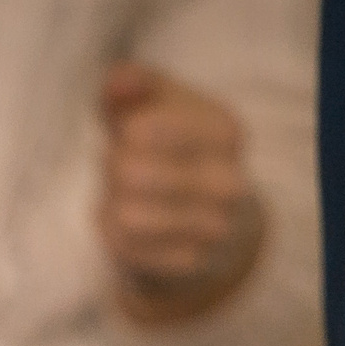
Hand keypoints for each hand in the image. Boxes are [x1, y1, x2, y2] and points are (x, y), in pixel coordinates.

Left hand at [99, 62, 264, 323]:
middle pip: (128, 171)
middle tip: (126, 171)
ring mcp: (216, 228)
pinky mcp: (191, 264)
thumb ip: (132, 85)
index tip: (136, 133)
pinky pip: (126, 250)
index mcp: (226, 130)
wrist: (206, 221)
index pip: (142, 127)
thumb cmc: (167, 149)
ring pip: (126, 216)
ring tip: (129, 199)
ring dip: (113, 205)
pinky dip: (117, 237)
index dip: (124, 131)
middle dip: (113, 169)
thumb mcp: (154, 106)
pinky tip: (135, 230)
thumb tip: (118, 81)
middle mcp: (231, 181)